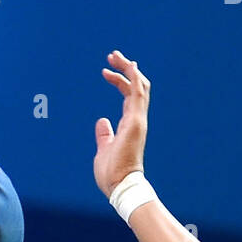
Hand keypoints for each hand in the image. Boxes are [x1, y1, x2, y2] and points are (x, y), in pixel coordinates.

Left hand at [93, 49, 149, 196]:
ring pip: (139, 87)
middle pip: (136, 87)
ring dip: (128, 70)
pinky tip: (129, 67)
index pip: (129, 96)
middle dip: (125, 70)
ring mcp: (138, 120)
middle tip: (112, 56)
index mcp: (130, 124)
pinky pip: (139, 96)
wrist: (120, 185)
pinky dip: (135, 79)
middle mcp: (136, 119)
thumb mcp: (104, 148)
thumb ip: (104, 134)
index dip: (120, 81)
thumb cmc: (112, 172)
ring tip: (115, 56)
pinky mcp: (136, 123)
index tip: (105, 71)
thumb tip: (102, 122)